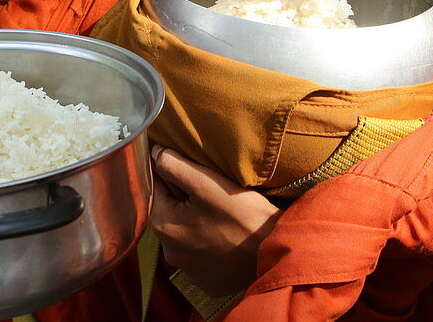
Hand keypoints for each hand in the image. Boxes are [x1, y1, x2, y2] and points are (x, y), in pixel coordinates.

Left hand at [150, 145, 280, 298]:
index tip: (194, 169)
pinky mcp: (206, 280)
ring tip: (221, 212)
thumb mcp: (207, 183)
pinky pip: (201, 254)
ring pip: (186, 233)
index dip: (172, 173)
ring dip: (197, 221)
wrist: (277, 256)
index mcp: (164, 226)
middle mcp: (170, 252)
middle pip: (171, 212)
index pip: (157, 188)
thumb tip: (154, 152)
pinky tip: (227, 234)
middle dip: (185, 198)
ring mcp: (188, 270)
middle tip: (212, 189)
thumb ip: (175, 165)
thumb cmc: (244, 217)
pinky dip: (209, 242)